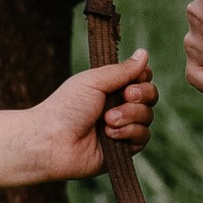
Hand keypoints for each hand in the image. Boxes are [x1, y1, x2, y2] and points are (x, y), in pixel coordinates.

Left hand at [30, 49, 155, 179]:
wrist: (53, 141)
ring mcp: (121, 128)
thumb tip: (144, 53)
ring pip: (148, 116)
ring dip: (130, 115)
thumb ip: (122, 70)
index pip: (140, 78)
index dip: (142, 78)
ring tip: (107, 120)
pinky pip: (142, 137)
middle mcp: (117, 106)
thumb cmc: (67, 107)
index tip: (133, 79)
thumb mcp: (94, 81)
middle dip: (141, 94)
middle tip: (126, 95)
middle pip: (150, 96)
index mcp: (109, 88)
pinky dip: (128, 133)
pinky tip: (109, 134)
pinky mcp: (124, 149)